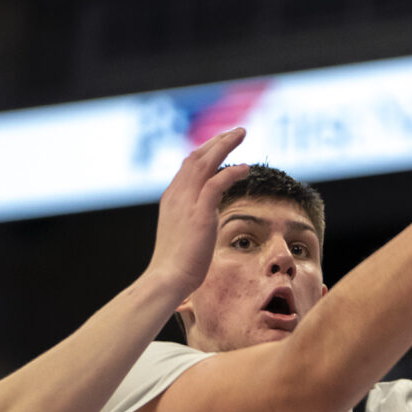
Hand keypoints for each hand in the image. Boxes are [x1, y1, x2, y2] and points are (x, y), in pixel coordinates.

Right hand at [149, 128, 251, 294]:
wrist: (166, 279)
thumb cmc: (176, 267)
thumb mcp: (184, 236)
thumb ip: (194, 221)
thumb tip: (206, 221)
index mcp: (172, 199)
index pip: (188, 166)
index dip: (206, 152)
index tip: (222, 145)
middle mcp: (177, 195)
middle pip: (196, 157)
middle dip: (217, 141)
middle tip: (236, 132)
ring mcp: (186, 203)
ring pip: (205, 162)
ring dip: (224, 145)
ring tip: (241, 134)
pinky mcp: (199, 214)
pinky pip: (216, 183)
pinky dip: (231, 172)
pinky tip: (245, 168)